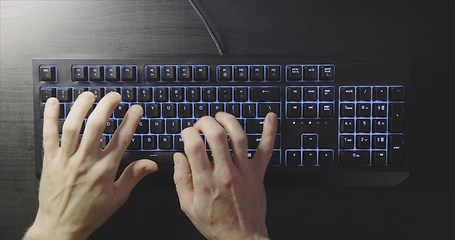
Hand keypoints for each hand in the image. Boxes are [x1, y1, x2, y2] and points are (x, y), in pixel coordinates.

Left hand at [24, 92, 157, 239]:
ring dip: (81, 107)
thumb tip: (151, 164)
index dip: (131, 120)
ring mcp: (65, 160)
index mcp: (104, 170)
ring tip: (90, 95)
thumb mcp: (118, 197)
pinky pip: (48, 135)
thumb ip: (134, 176)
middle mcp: (85, 162)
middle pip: (96, 126)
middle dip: (107, 106)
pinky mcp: (50, 161)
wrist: (60, 227)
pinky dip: (49, 117)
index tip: (136, 109)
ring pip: (72, 126)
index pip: (122, 138)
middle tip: (114, 96)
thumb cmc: (89, 213)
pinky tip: (54, 103)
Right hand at [173, 112, 276, 239]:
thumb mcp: (188, 206)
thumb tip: (178, 157)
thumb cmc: (215, 224)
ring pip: (239, 137)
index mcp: (206, 181)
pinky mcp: (258, 173)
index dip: (187, 133)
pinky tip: (270, 117)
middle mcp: (226, 173)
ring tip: (220, 116)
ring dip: (229, 120)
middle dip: (205, 122)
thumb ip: (180, 179)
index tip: (186, 133)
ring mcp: (245, 172)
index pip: (194, 145)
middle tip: (201, 124)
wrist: (241, 238)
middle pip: (216, 135)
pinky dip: (269, 131)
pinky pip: (266, 149)